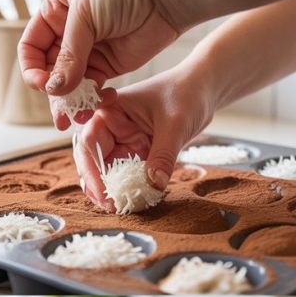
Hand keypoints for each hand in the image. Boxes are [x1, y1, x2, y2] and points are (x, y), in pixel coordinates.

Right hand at [18, 0, 181, 128]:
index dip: (32, 68)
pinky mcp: (108, 66)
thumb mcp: (86, 16)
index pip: (31, 48)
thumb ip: (70, 55)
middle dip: (53, 94)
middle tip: (61, 114)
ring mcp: (88, 51)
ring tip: (79, 116)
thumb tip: (54, 89)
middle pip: (49, 72)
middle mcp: (68, 34)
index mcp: (55, 12)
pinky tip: (101, 101)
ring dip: (72, 102)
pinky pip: (91, 88)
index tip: (42, 84)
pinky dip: (93, 99)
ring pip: (70, 85)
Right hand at [73, 69, 213, 209]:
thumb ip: (163, 155)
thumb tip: (154, 186)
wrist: (204, 89)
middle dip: (97, 183)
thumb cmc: (186, 93)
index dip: (93, 169)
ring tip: (117, 207)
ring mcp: (124, 139)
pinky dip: (128, 186)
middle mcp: (112, 126)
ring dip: (110, 188)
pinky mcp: (137, 150)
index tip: (104, 192)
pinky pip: (127, 172)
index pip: (91, 141)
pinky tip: (133, 201)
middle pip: (92, 158)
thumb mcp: (175, 124)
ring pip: (108, 169)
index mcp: (111, 110)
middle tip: (109, 206)